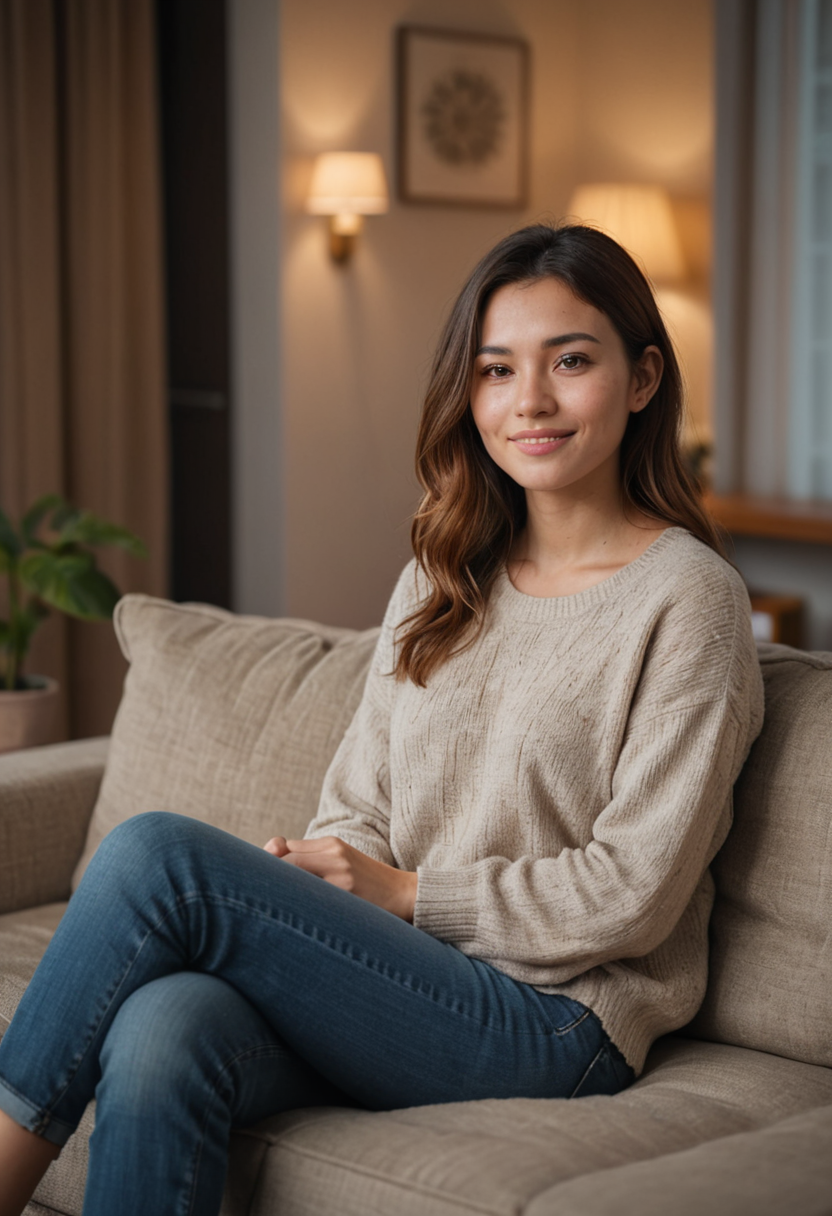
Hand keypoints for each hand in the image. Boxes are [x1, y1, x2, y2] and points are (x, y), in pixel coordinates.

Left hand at [263, 835, 417, 921]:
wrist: (406, 894)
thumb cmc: (369, 883)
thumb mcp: (342, 863)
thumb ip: (313, 861)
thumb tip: (274, 863)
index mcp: (330, 844)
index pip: (286, 848)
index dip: (269, 865)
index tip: (258, 882)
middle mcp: (333, 852)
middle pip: (285, 860)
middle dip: (267, 878)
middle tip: (256, 899)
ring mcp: (340, 872)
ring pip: (294, 876)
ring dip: (279, 893)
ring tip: (269, 911)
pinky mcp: (347, 891)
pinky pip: (311, 897)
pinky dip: (298, 906)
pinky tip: (293, 920)